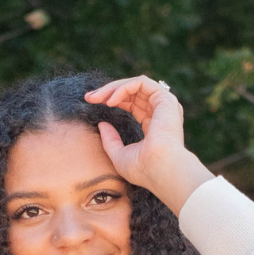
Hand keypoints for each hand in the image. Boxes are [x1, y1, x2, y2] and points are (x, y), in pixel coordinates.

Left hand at [84, 75, 210, 216]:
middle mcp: (161, 112)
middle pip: (132, 92)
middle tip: (89, 97)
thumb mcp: (120, 156)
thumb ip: (111, 141)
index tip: (92, 103)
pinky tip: (110, 101)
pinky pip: (140, 83)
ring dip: (113, 88)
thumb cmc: (144, 170)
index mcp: (154, 125)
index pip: (132, 105)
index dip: (112, 101)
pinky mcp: (165, 99)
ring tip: (96, 98)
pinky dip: (123, 88)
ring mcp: (164, 104)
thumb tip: (102, 124)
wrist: (161, 171)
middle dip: (108, 92)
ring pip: (135, 84)